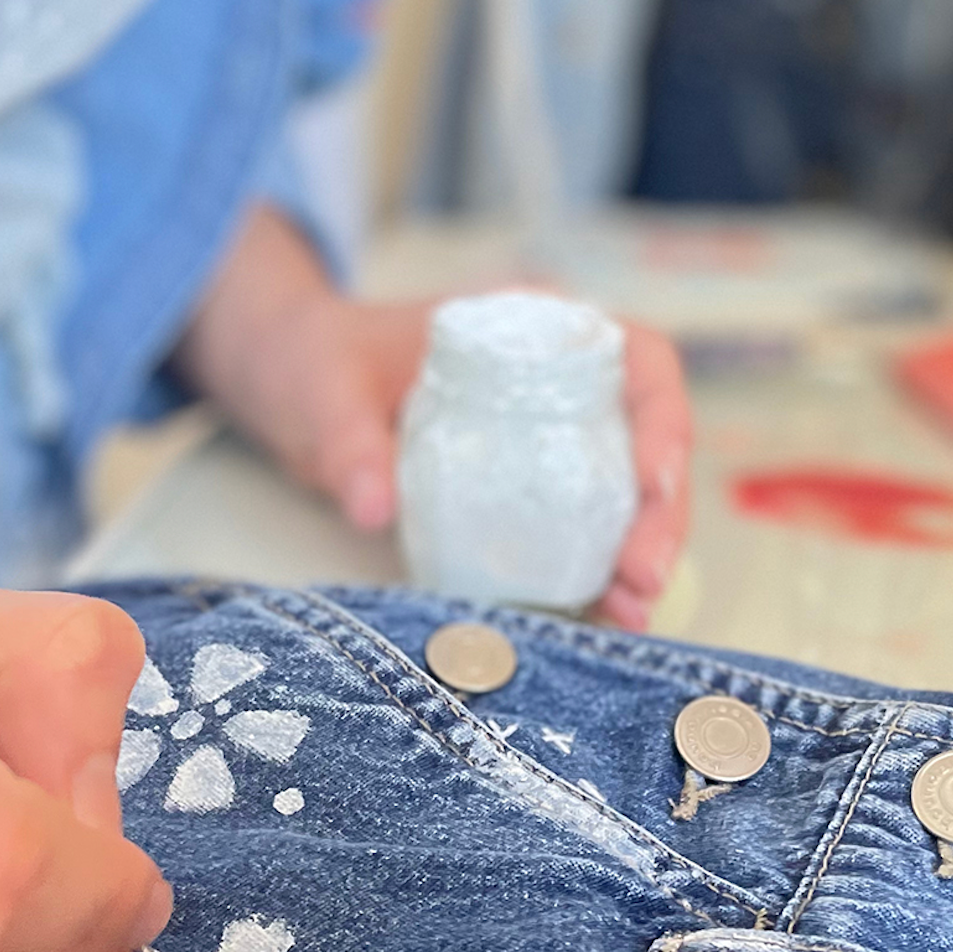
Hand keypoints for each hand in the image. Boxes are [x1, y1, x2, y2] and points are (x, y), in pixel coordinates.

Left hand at [177, 206, 691, 628]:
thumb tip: (372, 505)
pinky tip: (596, 622)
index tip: (652, 481)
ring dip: (636, 556)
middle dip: (659, 515)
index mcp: (536, 329)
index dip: (664, 420)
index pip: (641, 360)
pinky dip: (591, 578)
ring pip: (623, 498)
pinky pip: (575, 536)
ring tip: (630, 614)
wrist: (288, 381)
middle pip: (648, 444)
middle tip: (642, 580)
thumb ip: (347, 438)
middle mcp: (562, 384)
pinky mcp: (522, 497)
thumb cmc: (318, 360)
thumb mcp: (324, 389)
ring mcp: (548, 443)